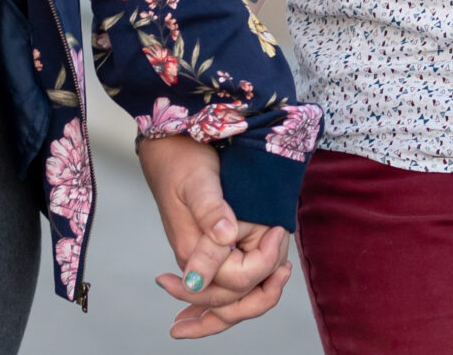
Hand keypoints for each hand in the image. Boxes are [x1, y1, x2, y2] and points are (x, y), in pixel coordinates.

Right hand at [135, 135, 290, 338]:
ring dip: (257, 296)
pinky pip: (227, 284)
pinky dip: (245, 293)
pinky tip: (264, 284)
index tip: (275, 230)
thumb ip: (210, 210)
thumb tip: (226, 236)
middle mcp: (195, 263)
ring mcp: (201, 259)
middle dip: (264, 292)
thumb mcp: (197, 181)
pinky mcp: (209, 250)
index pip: (235, 280)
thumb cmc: (181, 162)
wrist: (166, 151)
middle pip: (232, 300)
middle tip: (285, 269)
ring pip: (231, 297)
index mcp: (192, 251)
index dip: (263, 262)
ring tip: (281, 274)